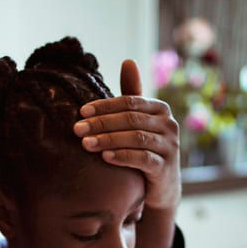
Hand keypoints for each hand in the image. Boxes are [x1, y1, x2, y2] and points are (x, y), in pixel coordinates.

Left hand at [75, 59, 180, 211]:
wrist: (160, 187)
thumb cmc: (145, 149)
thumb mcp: (138, 122)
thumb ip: (132, 95)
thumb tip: (128, 60)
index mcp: (160, 109)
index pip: (129, 102)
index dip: (104, 106)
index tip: (81, 112)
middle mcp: (169, 124)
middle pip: (131, 119)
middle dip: (101, 123)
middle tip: (77, 129)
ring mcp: (170, 146)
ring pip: (136, 138)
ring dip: (108, 139)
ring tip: (85, 144)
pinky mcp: (166, 167)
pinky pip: (142, 158)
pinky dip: (122, 156)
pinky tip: (105, 158)